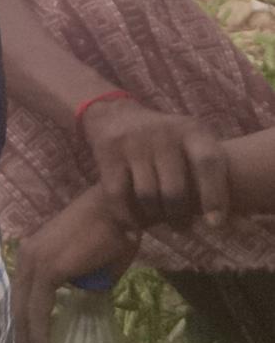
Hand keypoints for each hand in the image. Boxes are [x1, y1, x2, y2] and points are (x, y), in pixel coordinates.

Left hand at [11, 185, 137, 342]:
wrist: (122, 209)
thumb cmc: (113, 236)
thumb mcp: (91, 270)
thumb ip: (79, 289)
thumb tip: (79, 312)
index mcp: (32, 256)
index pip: (20, 299)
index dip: (22, 329)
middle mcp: (26, 257)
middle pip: (16, 308)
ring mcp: (34, 261)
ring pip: (24, 313)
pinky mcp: (47, 268)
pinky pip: (39, 310)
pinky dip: (40, 336)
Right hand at [81, 93, 233, 231]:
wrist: (115, 115)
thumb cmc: (166, 142)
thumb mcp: (191, 143)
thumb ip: (210, 176)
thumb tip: (234, 225)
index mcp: (192, 131)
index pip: (208, 162)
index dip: (214, 195)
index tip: (215, 224)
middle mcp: (164, 133)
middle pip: (175, 191)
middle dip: (179, 215)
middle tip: (181, 225)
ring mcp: (135, 142)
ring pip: (148, 197)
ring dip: (154, 217)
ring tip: (159, 220)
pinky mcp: (109, 153)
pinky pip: (119, 196)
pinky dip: (127, 218)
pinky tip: (134, 227)